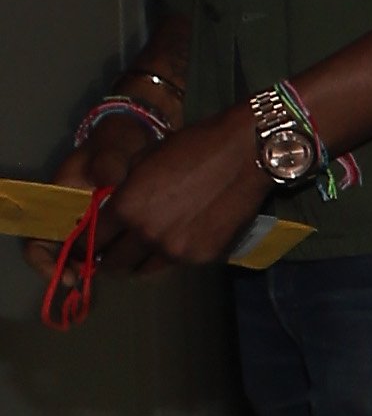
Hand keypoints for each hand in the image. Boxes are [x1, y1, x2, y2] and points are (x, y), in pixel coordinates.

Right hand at [20, 78, 175, 269]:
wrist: (141, 137)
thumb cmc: (120, 139)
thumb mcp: (113, 146)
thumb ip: (109, 161)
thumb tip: (105, 179)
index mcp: (58, 197)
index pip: (37, 239)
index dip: (45, 262)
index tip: (69, 275)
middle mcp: (69, 215)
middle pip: (60, 255)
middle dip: (72, 272)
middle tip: (93, 278)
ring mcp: (89, 221)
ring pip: (83, 256)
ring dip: (95, 268)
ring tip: (118, 270)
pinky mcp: (111, 225)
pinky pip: (106, 249)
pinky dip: (115, 258)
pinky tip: (135, 260)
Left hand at [81, 108, 270, 273]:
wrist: (243, 154)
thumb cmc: (190, 147)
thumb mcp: (143, 161)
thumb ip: (122, 190)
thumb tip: (109, 208)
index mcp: (127, 208)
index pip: (93, 239)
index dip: (85, 243)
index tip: (86, 245)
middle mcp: (148, 235)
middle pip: (116, 263)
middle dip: (109, 258)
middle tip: (112, 251)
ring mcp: (177, 250)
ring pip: (145, 269)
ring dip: (138, 261)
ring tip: (142, 250)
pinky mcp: (203, 257)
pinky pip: (175, 263)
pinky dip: (170, 255)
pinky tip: (177, 238)